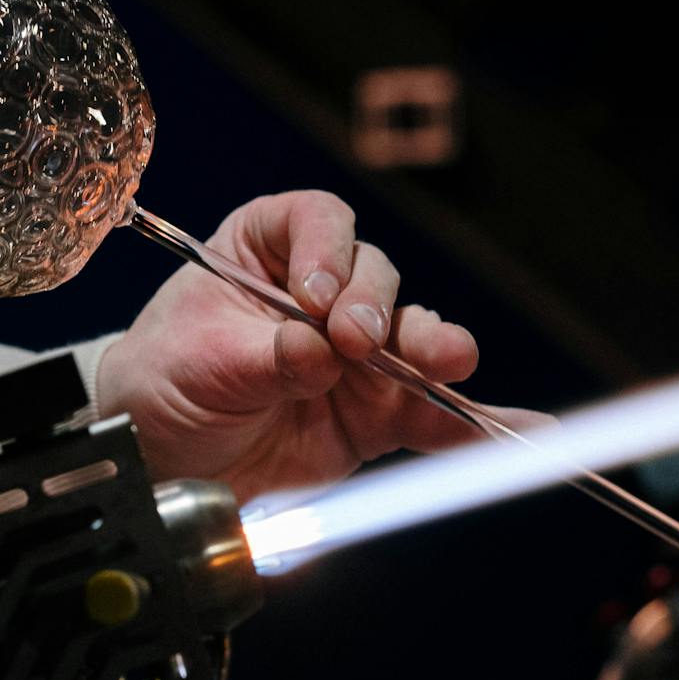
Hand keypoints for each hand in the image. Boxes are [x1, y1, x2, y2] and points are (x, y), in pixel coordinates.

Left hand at [98, 191, 528, 502]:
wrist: (161, 458)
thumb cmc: (163, 383)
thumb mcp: (198, 362)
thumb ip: (265, 357)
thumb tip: (318, 353)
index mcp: (264, 249)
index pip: (315, 221)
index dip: (324, 250)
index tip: (311, 294)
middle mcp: (319, 293)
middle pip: (373, 277)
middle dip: (373, 306)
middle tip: (356, 340)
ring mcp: (354, 356)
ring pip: (411, 340)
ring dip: (434, 351)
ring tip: (447, 365)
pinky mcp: (374, 415)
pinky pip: (430, 414)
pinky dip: (470, 423)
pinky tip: (517, 429)